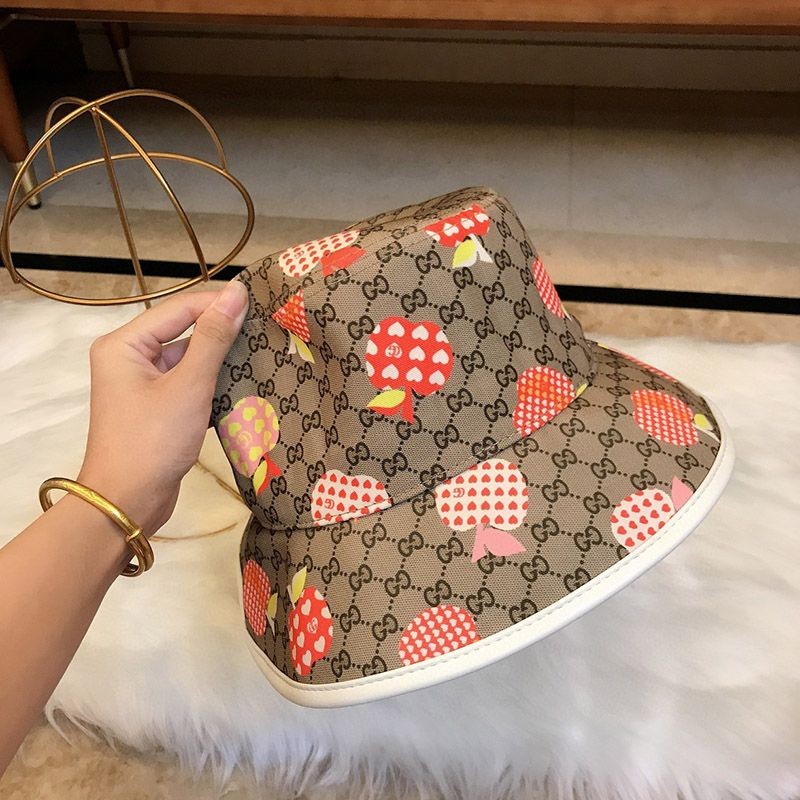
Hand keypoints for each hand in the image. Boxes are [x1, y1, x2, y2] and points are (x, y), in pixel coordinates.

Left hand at [77, 281, 247, 535]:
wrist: (128, 503)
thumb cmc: (153, 440)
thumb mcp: (188, 385)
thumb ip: (213, 338)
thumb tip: (236, 294)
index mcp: (124, 344)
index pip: (178, 308)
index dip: (218, 303)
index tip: (259, 301)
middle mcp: (129, 358)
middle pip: (183, 331)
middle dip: (221, 331)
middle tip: (265, 325)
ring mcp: (142, 385)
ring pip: (189, 359)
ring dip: (221, 359)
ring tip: (262, 351)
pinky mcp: (157, 408)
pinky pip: (189, 383)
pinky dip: (213, 384)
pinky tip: (244, 384)